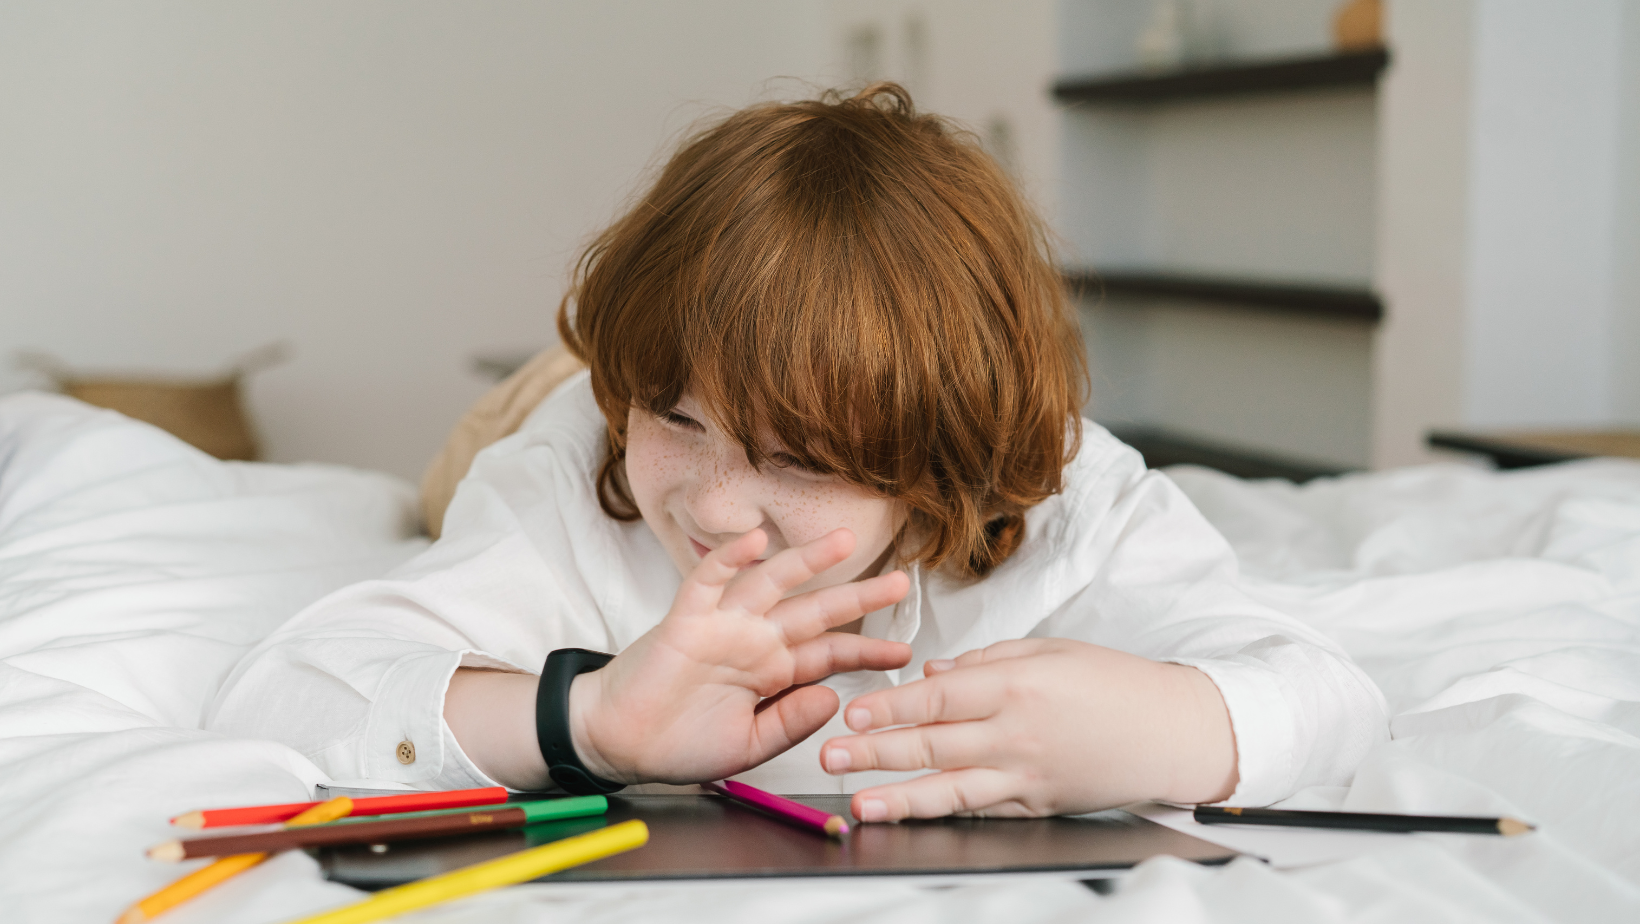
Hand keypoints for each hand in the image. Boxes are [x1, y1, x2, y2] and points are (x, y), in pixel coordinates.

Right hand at [569, 527, 911, 783]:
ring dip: (806, 561)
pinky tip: (755, 540)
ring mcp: (722, 626)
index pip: (828, 653)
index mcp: (771, 672)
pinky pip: (709, 581)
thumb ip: (789, 723)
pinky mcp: (686, 620)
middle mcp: (753, 641)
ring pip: (771, 583)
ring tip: (843, 542)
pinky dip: (730, 558)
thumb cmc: (677, 743)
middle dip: (858, 596)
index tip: (903, 654)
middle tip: (900, 582)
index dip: (866, 651)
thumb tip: (832, 698)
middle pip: (815, 611)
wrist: (619, 744)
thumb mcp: (748, 746)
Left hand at [819, 639, 1237, 821]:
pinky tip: (911, 815)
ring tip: (857, 801)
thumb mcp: (1051, 650)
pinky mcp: (1036, 804)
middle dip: (875, 751)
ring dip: (897, 796)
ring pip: (949, 789)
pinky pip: (980, 808)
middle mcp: (1016, 734)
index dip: (891, 705)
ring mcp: (1026, 776)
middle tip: (830, 754)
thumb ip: (987, 659)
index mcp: (1018, 686)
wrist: (1173, 732)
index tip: (853, 709)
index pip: (939, 696)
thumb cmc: (1116, 684)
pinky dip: (942, 813)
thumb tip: (934, 670)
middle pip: (932, 745)